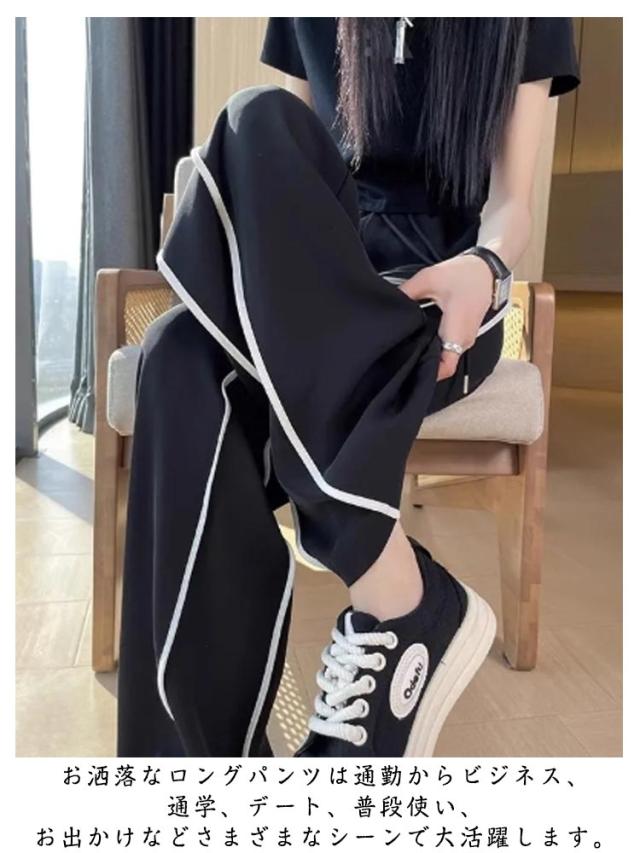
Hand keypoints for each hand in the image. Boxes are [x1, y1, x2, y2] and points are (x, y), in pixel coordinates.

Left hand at [400, 254, 493, 380]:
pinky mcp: (465, 333)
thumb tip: (388, 303)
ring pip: (447, 357)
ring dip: (429, 354)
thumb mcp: (429, 278)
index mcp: (457, 332)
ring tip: (408, 346)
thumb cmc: (463, 274)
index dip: (427, 373)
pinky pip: (450, 348)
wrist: (488, 268)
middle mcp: (464, 340)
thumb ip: (407, 292)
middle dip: (423, 364)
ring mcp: (467, 338)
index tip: (407, 366)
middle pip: (443, 365)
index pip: (445, 368)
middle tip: (400, 356)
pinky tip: (421, 336)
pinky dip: (436, 346)